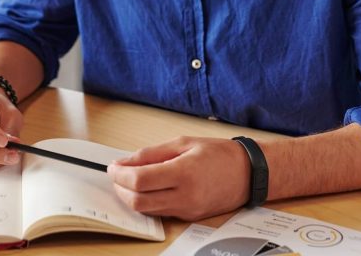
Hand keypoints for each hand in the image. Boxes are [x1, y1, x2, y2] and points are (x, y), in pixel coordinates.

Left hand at [107, 136, 250, 220]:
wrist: (247, 173)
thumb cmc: (218, 153)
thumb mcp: (184, 143)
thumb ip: (152, 153)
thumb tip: (125, 161)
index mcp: (184, 173)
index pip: (140, 180)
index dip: (120, 174)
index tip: (112, 166)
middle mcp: (185, 196)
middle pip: (138, 201)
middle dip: (120, 188)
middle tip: (116, 174)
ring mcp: (187, 211)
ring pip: (147, 210)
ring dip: (131, 196)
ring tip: (129, 179)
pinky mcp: (189, 218)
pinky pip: (160, 212)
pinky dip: (147, 200)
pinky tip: (147, 187)